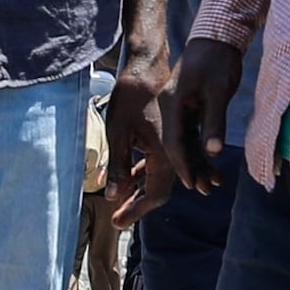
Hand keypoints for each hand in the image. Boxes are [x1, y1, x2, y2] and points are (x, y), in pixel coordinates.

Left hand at [101, 67, 180, 221]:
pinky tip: (130, 178)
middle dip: (138, 205)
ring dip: (141, 190)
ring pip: (161, 177)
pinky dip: (146, 173)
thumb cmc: (130, 97)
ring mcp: (176, 145)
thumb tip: (113, 196)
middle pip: (160, 190)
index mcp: (165, 154)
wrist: (148, 67)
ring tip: (120, 202)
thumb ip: (118, 166)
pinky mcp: (172, 136)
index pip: (155, 194)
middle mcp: (175, 153)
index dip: (135, 211)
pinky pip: (161, 162)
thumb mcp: (117, 132)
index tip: (116, 222)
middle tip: (116, 218)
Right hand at [166, 40, 242, 195]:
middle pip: (175, 145)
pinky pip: (190, 132)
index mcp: (172, 104)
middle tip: (203, 190)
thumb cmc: (217, 60)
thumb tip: (213, 151)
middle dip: (188, 169)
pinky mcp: (187, 106)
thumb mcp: (218, 91)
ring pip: (183, 140)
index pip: (174, 142)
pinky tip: (210, 161)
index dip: (183, 166)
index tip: (192, 184)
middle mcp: (170, 107)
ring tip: (209, 183)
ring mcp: (177, 107)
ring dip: (195, 161)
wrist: (215, 37)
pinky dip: (198, 147)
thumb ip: (214, 121)